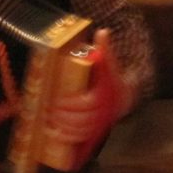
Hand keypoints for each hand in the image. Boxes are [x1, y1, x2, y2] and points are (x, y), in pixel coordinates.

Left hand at [47, 29, 127, 144]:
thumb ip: (105, 49)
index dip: (70, 105)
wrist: (125, 96)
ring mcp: (101, 124)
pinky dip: (68, 139)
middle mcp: (104, 113)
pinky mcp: (95, 132)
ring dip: (63, 129)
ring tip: (48, 122)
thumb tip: (102, 32)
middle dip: (63, 117)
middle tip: (47, 111)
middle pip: (82, 120)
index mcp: (105, 97)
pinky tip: (55, 135)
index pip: (86, 104)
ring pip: (81, 131)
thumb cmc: (112, 79)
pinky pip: (82, 140)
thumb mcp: (109, 63)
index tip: (56, 101)